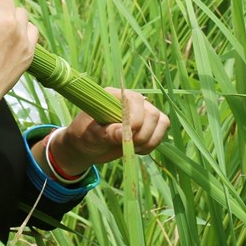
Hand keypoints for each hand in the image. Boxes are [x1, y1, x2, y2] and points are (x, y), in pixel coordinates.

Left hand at [49, 88, 169, 174]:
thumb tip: (123, 134)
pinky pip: (160, 134)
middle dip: (143, 134)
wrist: (86, 147)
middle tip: (126, 145)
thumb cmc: (84, 136)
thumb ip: (105, 133)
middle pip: (152, 113)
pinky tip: (135, 149)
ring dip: (149, 140)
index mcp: (113, 96)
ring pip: (162, 122)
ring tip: (130, 148)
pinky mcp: (148, 125)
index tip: (126, 136)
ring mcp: (141, 112)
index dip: (136, 118)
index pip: (134, 99)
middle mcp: (130, 101)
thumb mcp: (90, 135)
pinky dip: (151, 145)